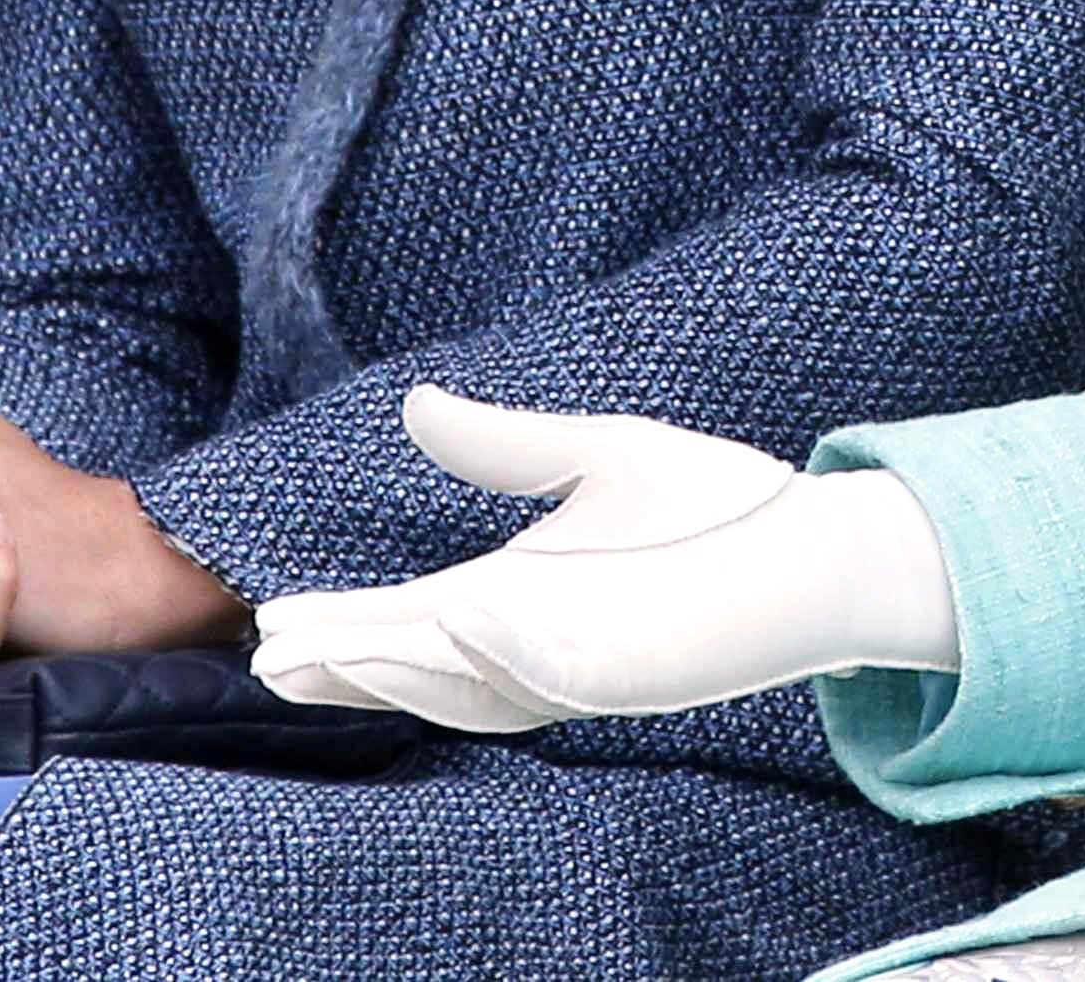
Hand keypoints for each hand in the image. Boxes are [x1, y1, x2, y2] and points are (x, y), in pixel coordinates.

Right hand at [251, 387, 956, 730]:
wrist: (811, 539)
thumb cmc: (711, 504)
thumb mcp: (592, 456)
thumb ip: (505, 444)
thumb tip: (415, 402)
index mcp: (518, 592)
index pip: (412, 619)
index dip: (346, 626)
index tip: (275, 623)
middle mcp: (536, 637)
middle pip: (420, 666)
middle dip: (349, 664)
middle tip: (273, 656)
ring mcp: (577, 660)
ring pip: (466, 682)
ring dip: (398, 670)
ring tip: (325, 650)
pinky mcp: (625, 672)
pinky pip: (545, 674)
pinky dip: (492, 655)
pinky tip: (453, 618)